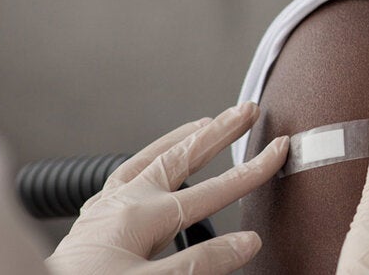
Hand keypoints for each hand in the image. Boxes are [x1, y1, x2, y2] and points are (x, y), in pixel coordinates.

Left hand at [46, 102, 288, 274]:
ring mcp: (103, 211)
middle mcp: (122, 204)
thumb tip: (246, 242)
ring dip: (181, 140)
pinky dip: (146, 163)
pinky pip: (124, 178)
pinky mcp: (91, 224)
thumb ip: (200, 262)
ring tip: (205, 124)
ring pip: (148, 161)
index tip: (278, 150)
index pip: (213, 190)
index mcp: (141, 217)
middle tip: (246, 109)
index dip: (251, 170)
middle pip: (181, 157)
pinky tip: (150, 168)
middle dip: (219, 132)